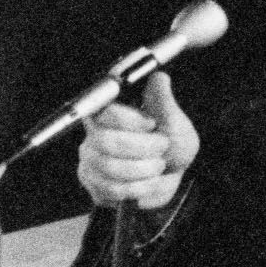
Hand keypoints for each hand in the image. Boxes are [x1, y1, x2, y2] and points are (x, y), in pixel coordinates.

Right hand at [75, 71, 197, 215]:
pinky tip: (147, 182)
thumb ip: (164, 103)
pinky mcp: (92, 182)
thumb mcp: (174, 123)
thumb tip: (159, 77)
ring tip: (157, 166)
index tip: (151, 124)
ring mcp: (90, 158)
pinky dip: (137, 188)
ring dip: (143, 171)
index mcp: (111, 112)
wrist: (169, 176)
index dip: (129, 120)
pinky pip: (110, 189)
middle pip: (105, 141)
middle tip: (161, 148)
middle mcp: (94, 133)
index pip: (105, 111)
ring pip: (109, 167)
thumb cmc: (170, 145)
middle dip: (142, 149)